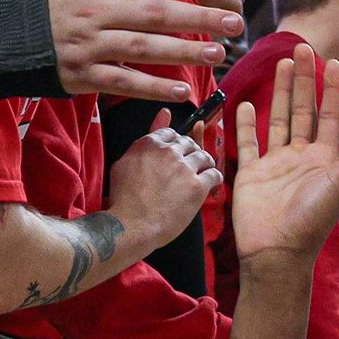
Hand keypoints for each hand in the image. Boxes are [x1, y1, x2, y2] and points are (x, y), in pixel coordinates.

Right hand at [49, 0, 246, 101]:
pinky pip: (123, 83)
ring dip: (183, 53)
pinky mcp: (82, 74)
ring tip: (218, 54)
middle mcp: (94, 10)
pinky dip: (153, 87)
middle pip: (153, 12)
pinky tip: (182, 91)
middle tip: (234, 23)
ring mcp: (88, 44)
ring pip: (142, 48)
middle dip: (197, 18)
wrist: (4, 34)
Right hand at [106, 107, 222, 246]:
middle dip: (191, 154)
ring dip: (205, 164)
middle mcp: (168, 151)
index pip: (171, 133)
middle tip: (189, 168)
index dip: (176, 145)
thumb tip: (164, 113)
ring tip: (201, 175)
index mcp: (149, 143)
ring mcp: (184, 168)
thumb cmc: (124, 198)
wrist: (132, 225)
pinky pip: (214, 174)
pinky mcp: (197, 186)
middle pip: (189, 144)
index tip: (176, 155)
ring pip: (204, 156)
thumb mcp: (124, 163)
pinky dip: (214, 179)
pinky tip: (210, 185)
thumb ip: (147, 138)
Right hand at [231, 44, 338, 267]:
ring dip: (280, 93)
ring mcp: (276, 164)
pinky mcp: (251, 173)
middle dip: (305, 81)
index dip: (332, 90)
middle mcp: (302, 157)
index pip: (330, 116)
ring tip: (282, 64)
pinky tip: (245, 103)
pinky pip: (248, 144)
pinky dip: (246, 124)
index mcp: (326, 159)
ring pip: (279, 119)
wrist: (277, 251)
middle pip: (304, 111)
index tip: (333, 63)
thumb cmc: (312, 220)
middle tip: (303, 49)